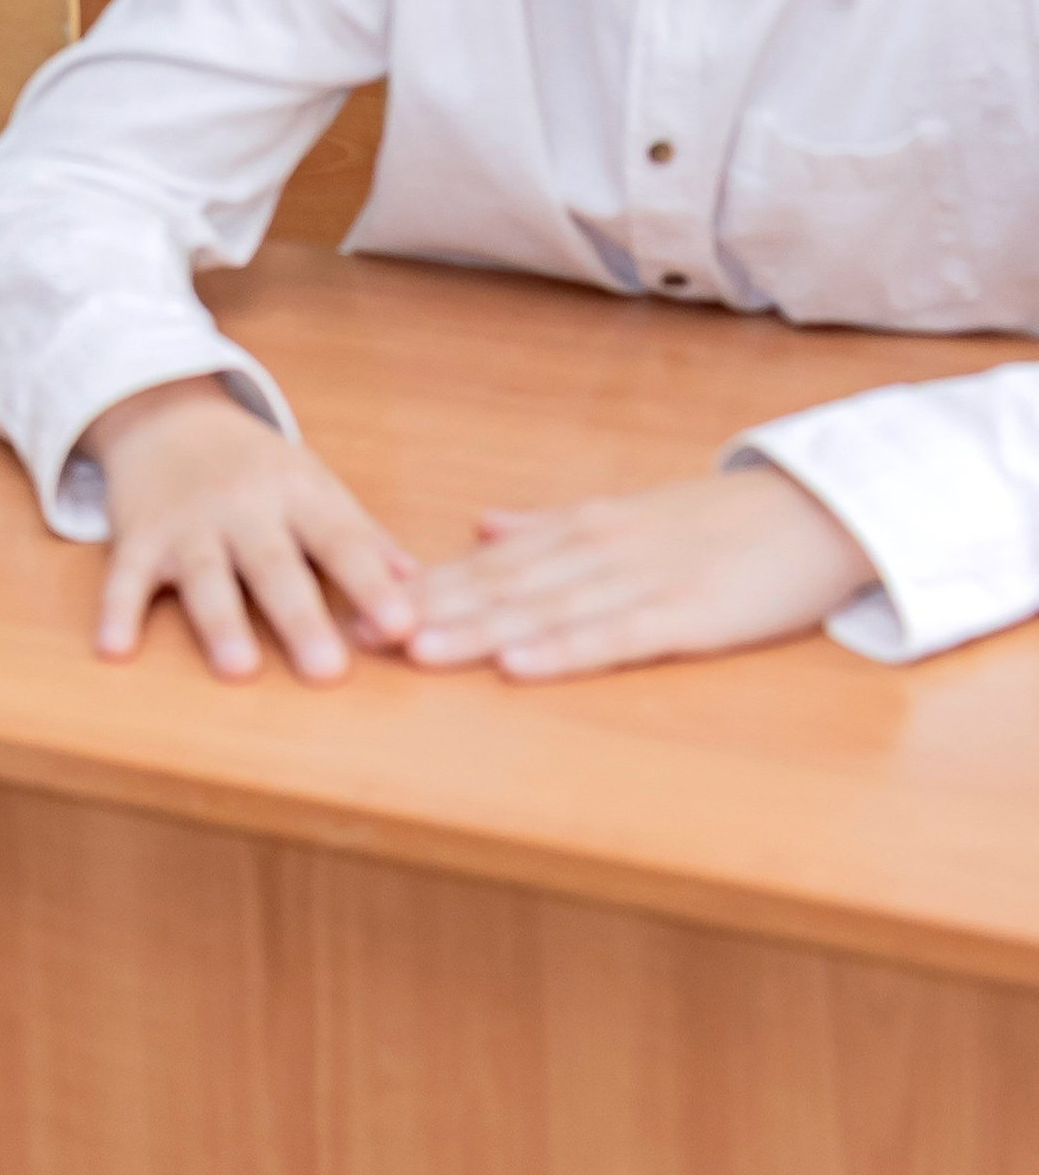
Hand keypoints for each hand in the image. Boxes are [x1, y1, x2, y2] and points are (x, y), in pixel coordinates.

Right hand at [84, 379, 418, 679]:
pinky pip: (126, 576)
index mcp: (298, 494)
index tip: (404, 626)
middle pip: (275, 565)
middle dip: (301, 617)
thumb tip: (423, 587)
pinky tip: (114, 648)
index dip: (371, 583)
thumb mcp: (313, 485)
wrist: (164, 411)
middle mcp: (243, 507)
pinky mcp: (137, 536)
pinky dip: (117, 610)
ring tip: (239, 668)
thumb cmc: (254, 465)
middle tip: (329, 671)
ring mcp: (187, 522)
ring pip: (206, 574)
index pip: (341, 540)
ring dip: (220, 621)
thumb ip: (362, 538)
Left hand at [403, 465, 873, 681]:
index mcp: (582, 527)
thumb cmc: (721, 524)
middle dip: (429, 609)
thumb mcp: (626, 515)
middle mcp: (598, 547)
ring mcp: (640, 579)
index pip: (488, 560)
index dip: (423, 584)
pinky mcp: (685, 613)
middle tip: (362, 632)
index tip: (361, 601)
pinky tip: (519, 664)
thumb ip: (549, 525)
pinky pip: (613, 636)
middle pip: (499, 583)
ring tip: (416, 650)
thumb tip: (479, 524)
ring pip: (542, 607)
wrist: (814, 511)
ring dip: (476, 630)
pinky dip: (562, 649)